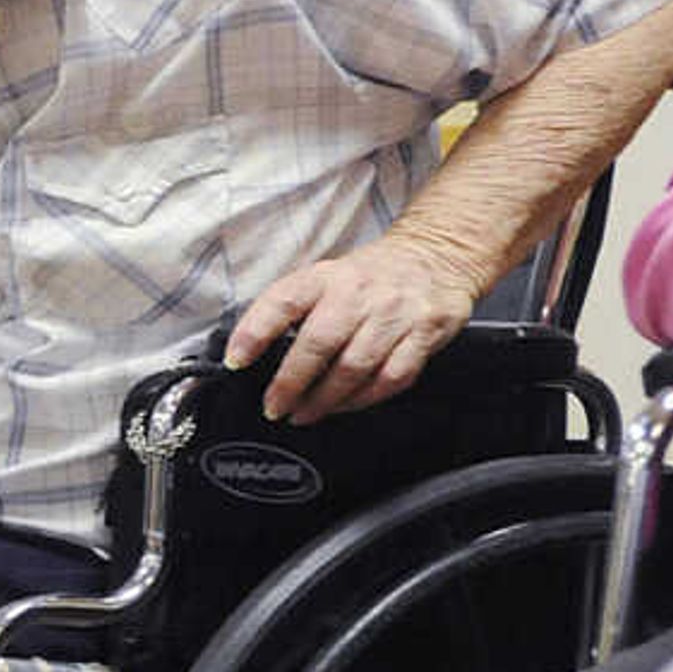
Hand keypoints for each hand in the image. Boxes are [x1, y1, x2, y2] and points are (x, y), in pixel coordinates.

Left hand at [225, 232, 481, 422]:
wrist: (437, 257)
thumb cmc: (371, 276)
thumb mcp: (326, 277)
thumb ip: (295, 310)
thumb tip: (252, 352)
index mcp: (326, 276)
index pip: (284, 300)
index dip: (255, 331)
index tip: (236, 360)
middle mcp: (359, 293)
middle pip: (319, 343)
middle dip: (290, 383)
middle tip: (274, 407)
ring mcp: (393, 315)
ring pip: (354, 367)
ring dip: (324, 400)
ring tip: (303, 414)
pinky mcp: (422, 336)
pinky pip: (390, 378)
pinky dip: (362, 400)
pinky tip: (344, 406)